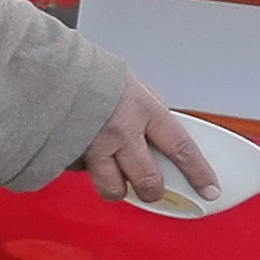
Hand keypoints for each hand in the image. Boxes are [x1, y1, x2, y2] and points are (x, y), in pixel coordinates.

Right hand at [78, 75, 218, 204]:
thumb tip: (163, 130)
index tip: (209, 189)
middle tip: (152, 188)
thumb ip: (151, 111)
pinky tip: (86, 154)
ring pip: (114, 189)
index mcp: (143, 110)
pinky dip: (88, 169)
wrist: (50, 68)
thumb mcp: (134, 85)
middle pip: (148, 181)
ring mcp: (93, 146)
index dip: (199, 174)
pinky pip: (83, 174)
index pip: (182, 149)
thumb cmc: (92, 74)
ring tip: (117, 177)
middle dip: (153, 190)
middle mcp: (121, 132)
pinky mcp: (68, 155)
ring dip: (119, 188)